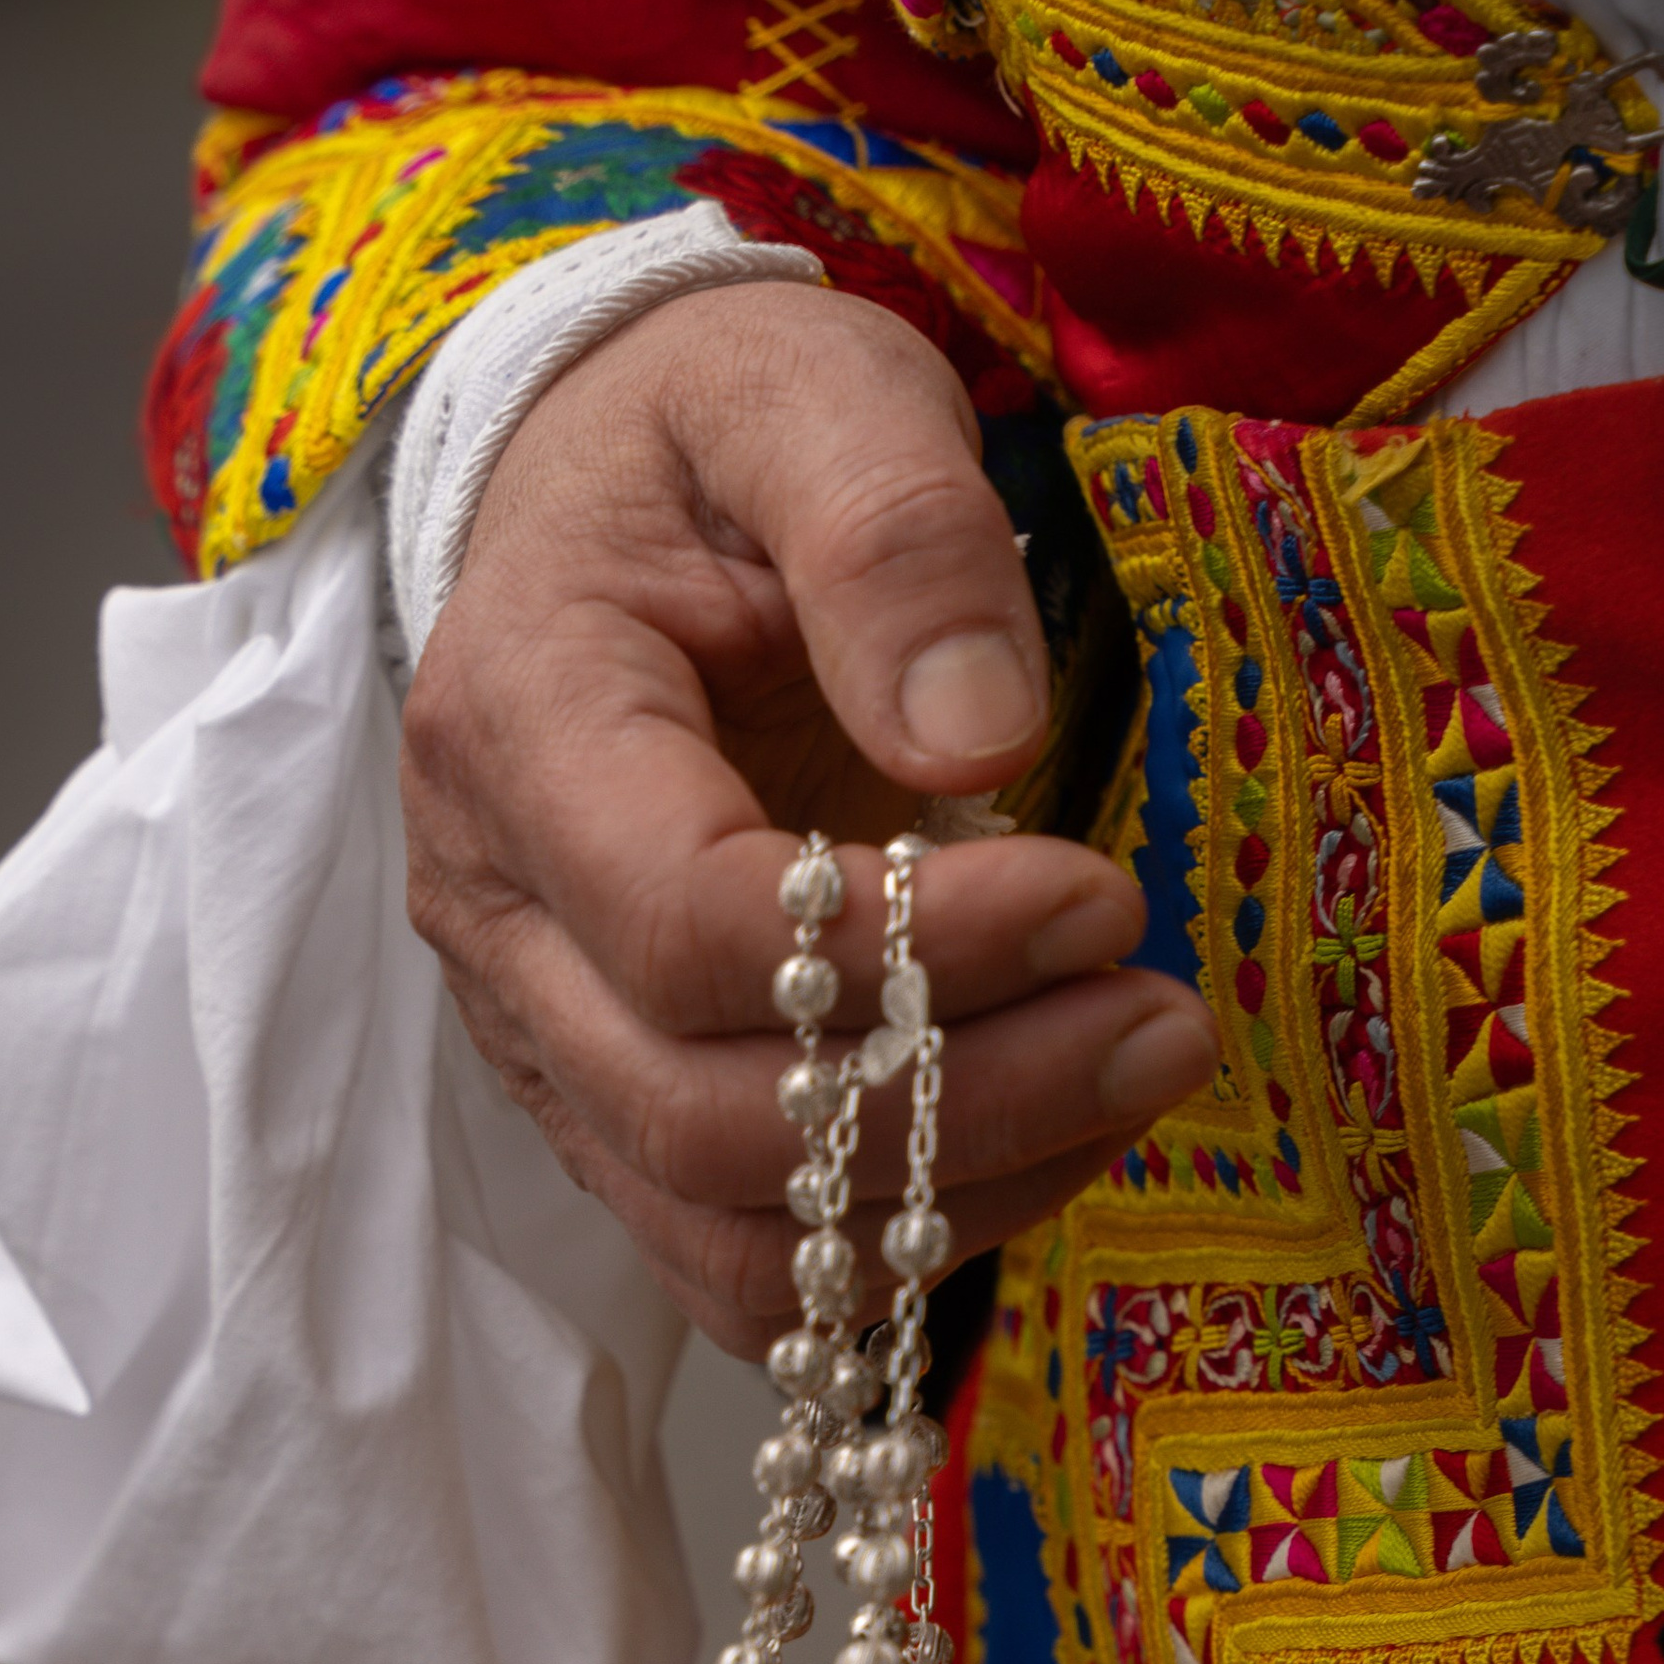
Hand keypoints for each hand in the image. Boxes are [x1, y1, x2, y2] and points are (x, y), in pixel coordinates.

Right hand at [400, 280, 1214, 1356]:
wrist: (607, 505)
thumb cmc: (713, 445)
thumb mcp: (811, 392)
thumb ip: (893, 535)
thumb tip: (978, 740)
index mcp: (517, 729)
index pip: (689, 927)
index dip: (914, 953)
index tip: (1101, 898)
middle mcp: (500, 923)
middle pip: (709, 1121)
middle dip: (968, 1102)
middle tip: (1163, 1022)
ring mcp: (547, 1047)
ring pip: (730, 1243)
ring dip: (957, 1199)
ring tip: (1133, 1077)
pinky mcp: (618, 1120)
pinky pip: (748, 1270)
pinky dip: (907, 1244)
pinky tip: (1048, 1138)